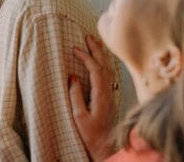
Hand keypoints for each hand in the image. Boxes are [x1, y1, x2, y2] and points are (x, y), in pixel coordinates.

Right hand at [69, 35, 116, 161]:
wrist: (104, 146)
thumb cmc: (90, 135)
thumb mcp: (79, 117)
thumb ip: (75, 96)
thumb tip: (73, 77)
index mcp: (101, 95)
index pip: (95, 69)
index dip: (86, 57)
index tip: (75, 49)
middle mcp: (108, 92)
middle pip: (104, 66)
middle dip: (96, 50)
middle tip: (89, 36)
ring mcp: (110, 94)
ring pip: (108, 69)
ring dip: (101, 55)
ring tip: (95, 43)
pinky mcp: (109, 97)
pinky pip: (108, 75)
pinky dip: (103, 64)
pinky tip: (100, 61)